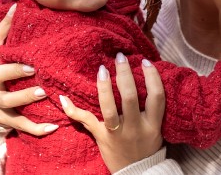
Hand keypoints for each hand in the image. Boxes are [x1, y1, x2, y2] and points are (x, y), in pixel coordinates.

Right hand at [0, 4, 57, 134]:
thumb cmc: (0, 74)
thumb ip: (8, 35)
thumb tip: (18, 5)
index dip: (4, 27)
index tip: (16, 11)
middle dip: (14, 71)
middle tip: (33, 68)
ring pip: (9, 102)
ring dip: (26, 97)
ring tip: (44, 93)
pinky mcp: (4, 120)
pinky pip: (20, 125)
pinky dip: (36, 128)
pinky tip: (53, 127)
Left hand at [60, 54, 164, 172]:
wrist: (137, 173)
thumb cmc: (147, 146)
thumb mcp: (155, 128)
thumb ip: (151, 107)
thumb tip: (147, 75)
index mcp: (152, 124)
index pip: (156, 97)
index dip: (152, 77)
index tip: (145, 62)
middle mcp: (135, 128)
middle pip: (130, 97)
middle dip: (124, 74)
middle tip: (120, 57)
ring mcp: (117, 133)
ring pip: (108, 108)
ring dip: (103, 87)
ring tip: (102, 69)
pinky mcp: (101, 137)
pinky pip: (86, 121)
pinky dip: (73, 110)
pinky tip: (64, 98)